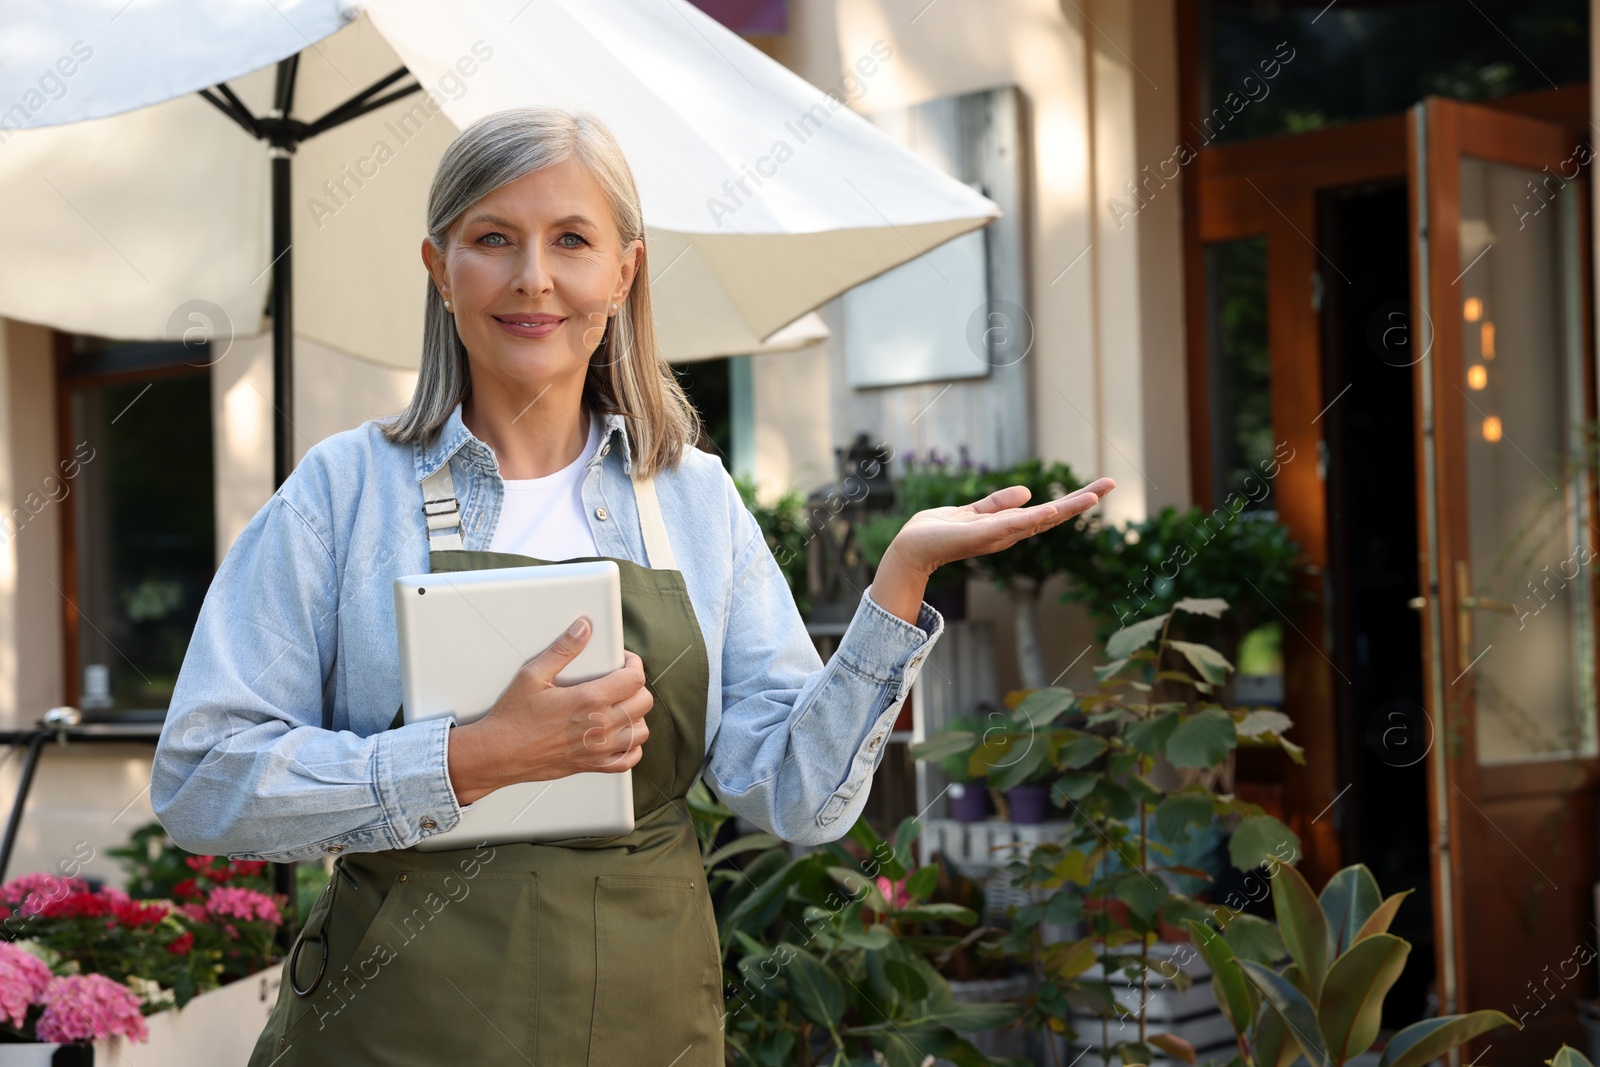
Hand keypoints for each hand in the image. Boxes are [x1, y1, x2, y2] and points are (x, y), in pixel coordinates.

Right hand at [446, 618, 652, 804]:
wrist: (499, 754)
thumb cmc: (513, 718)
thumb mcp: (533, 675)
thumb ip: (562, 650)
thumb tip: (582, 629)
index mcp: (589, 700)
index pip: (634, 679)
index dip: (634, 665)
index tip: (625, 661)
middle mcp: (599, 726)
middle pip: (643, 703)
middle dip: (636, 686)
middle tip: (621, 681)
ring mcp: (598, 749)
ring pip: (641, 732)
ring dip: (636, 716)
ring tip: (620, 706)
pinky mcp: (592, 765)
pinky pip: (628, 760)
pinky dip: (631, 748)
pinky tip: (620, 736)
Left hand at [886, 477, 1116, 577]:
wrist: (911, 548)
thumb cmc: (940, 531)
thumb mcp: (973, 511)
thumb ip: (998, 503)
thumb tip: (1027, 491)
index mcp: (1009, 526)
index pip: (1048, 512)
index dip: (1074, 500)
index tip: (1101, 486)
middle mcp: (1008, 533)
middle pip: (1053, 516)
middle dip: (1082, 501)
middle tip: (1111, 483)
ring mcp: (997, 535)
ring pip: (1039, 520)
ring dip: (1066, 508)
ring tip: (1093, 495)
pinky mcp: (981, 534)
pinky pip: (1012, 524)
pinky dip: (1032, 518)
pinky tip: (1051, 509)